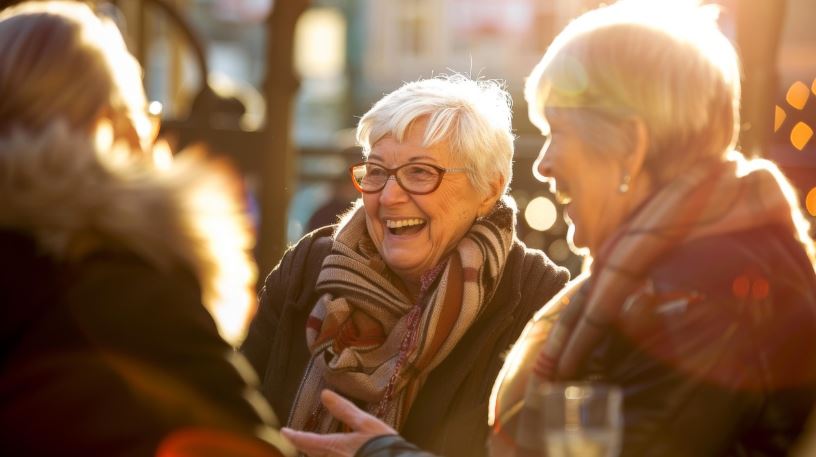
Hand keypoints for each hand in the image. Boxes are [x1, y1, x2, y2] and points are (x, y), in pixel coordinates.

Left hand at [281, 389, 396, 456]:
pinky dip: (330, 455)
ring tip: (316, 446)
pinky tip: (339, 452)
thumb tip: (325, 394)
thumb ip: (344, 409)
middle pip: (312, 454)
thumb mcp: (365, 422)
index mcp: (333, 447)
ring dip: (318, 453)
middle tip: (299, 439)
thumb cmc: (382, 444)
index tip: (283, 431)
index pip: (307, 441)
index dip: (293, 436)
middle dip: (305, 447)